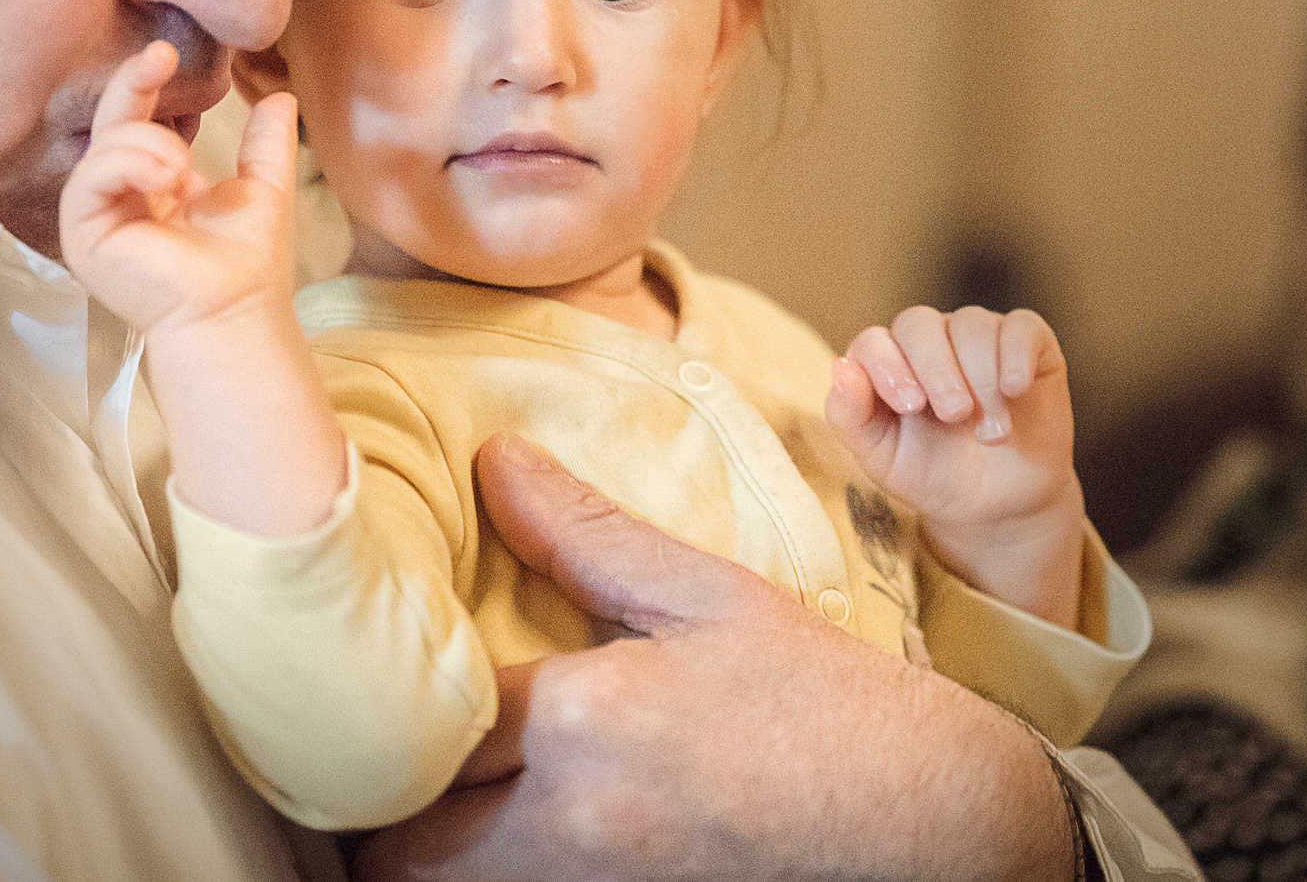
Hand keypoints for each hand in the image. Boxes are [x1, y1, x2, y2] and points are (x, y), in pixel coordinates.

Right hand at [60, 39, 294, 339]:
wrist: (235, 312)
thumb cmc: (247, 267)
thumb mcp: (263, 188)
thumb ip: (266, 144)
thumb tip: (280, 96)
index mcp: (152, 188)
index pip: (136, 124)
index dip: (144, 86)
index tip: (165, 53)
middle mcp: (118, 200)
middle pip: (108, 125)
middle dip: (131, 85)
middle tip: (159, 57)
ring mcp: (95, 219)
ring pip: (104, 146)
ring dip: (150, 143)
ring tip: (187, 172)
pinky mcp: (82, 235)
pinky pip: (90, 175)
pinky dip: (130, 164)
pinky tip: (168, 181)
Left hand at [352, 436, 1076, 881]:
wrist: (928, 817)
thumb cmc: (822, 698)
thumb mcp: (707, 594)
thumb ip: (585, 535)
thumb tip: (492, 465)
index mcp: (586, 720)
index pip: (429, 716)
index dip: (394, 693)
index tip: (378, 672)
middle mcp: (573, 823)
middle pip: (406, 839)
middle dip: (385, 798)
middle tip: (387, 750)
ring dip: (427, 848)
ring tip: (434, 798)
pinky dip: (488, 873)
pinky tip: (501, 834)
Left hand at [827, 305, 1084, 628]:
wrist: (999, 505)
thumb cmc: (933, 476)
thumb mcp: (884, 461)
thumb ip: (851, 418)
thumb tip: (839, 367)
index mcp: (887, 363)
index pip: (874, 342)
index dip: (887, 367)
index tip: (910, 406)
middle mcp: (930, 340)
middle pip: (920, 324)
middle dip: (936, 370)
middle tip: (955, 415)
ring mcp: (978, 336)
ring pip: (972, 324)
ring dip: (981, 377)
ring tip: (991, 433)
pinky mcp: (1027, 344)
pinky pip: (1021, 327)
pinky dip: (1016, 355)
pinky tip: (1015, 390)